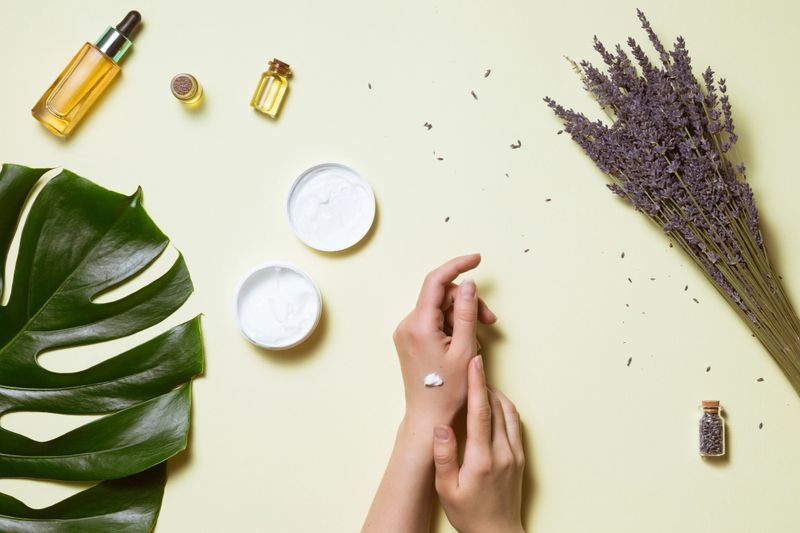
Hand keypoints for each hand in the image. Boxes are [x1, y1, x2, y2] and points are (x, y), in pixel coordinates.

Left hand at [393, 254, 496, 427]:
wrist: (429, 416)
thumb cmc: (448, 390)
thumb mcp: (465, 349)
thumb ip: (467, 313)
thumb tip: (468, 284)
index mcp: (419, 325)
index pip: (436, 281)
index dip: (457, 266)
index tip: (477, 259)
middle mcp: (407, 324)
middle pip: (441, 296)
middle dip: (467, 303)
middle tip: (490, 321)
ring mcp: (406, 332)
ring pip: (439, 309)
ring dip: (461, 317)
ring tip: (477, 339)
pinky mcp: (410, 339)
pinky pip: (433, 321)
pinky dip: (451, 326)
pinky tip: (463, 343)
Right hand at [433, 356, 525, 532]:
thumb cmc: (468, 514)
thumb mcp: (446, 490)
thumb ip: (444, 456)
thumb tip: (441, 427)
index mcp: (482, 458)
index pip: (481, 411)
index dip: (477, 383)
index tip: (474, 362)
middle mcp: (503, 452)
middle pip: (497, 405)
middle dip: (484, 383)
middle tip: (470, 368)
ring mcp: (515, 453)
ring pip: (509, 411)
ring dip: (495, 394)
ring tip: (478, 385)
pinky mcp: (520, 456)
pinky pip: (515, 423)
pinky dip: (504, 407)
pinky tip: (492, 406)